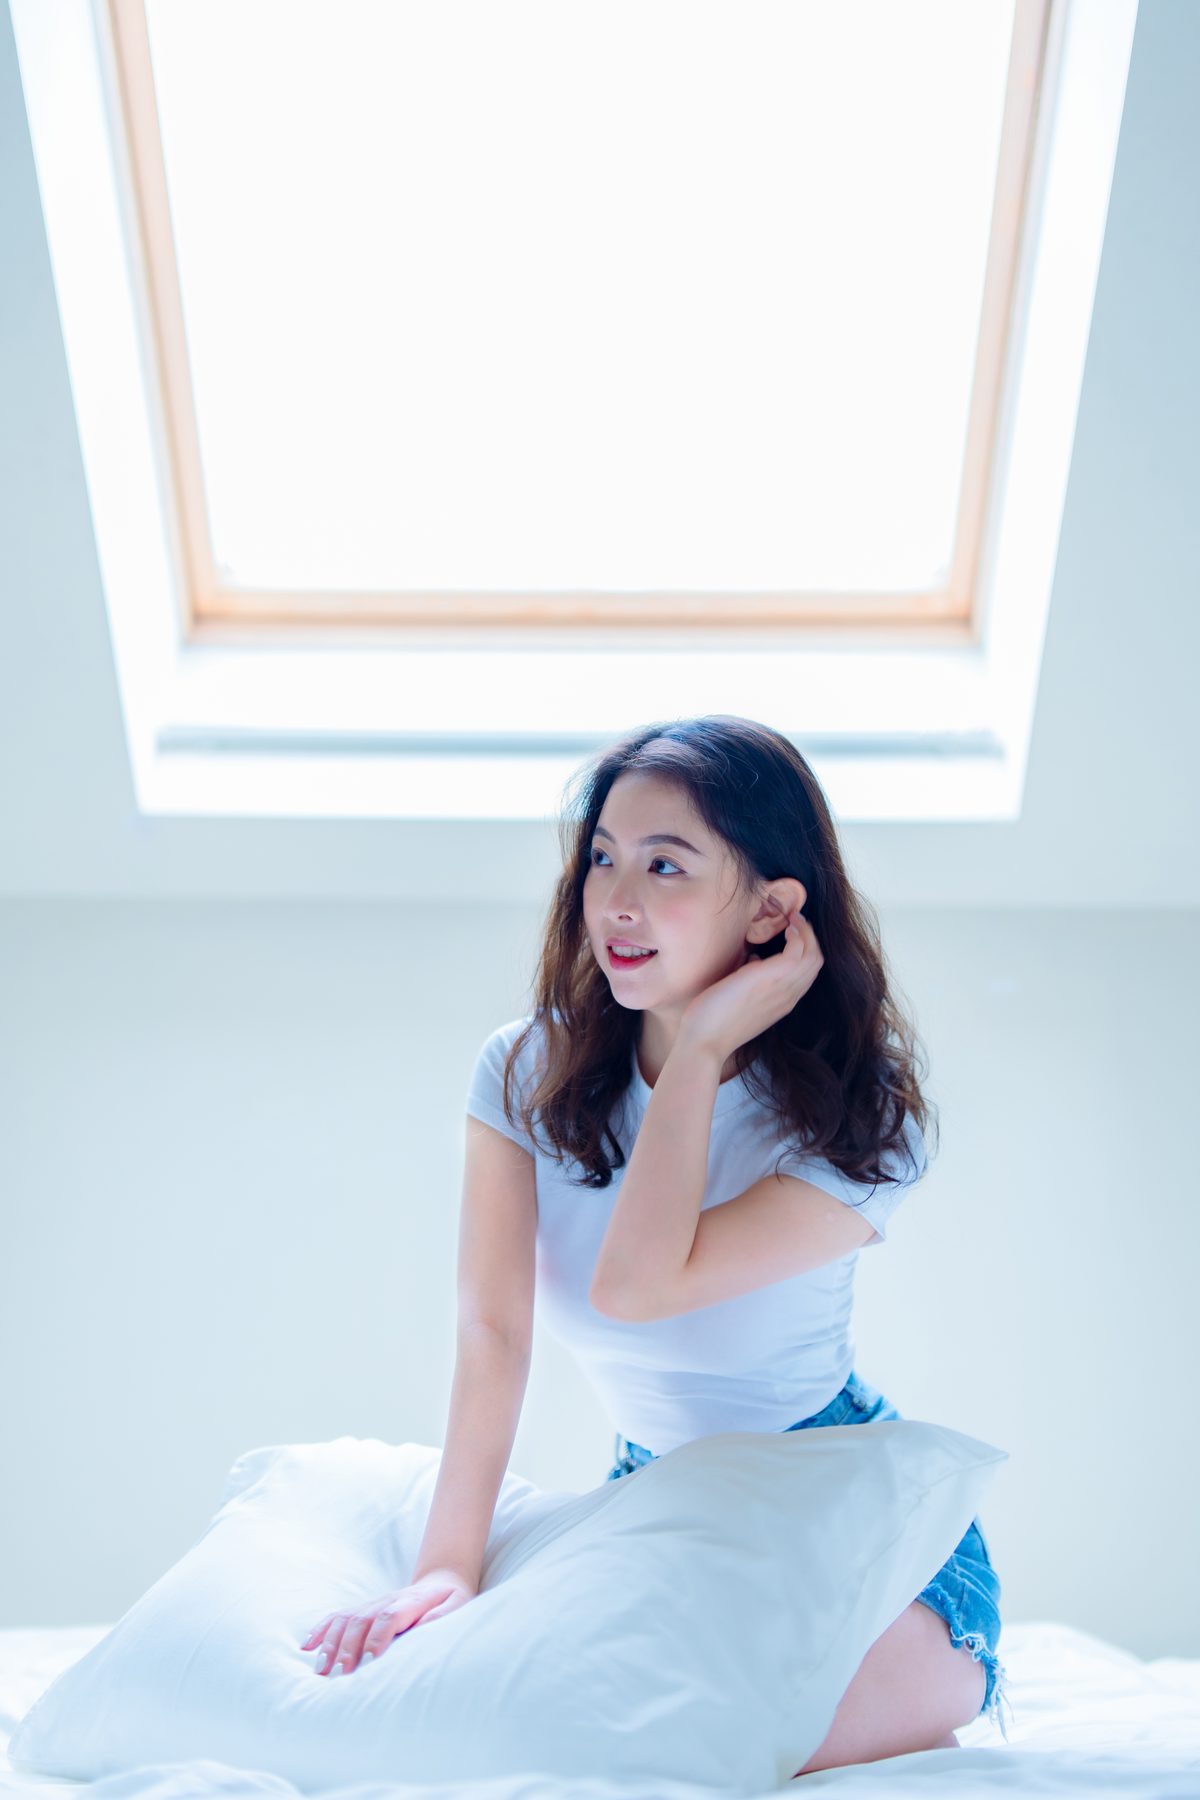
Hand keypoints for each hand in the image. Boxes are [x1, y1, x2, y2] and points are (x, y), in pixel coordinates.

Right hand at [300, 1570, 477, 1675]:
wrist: (440, 1581)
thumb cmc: (450, 1599)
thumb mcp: (457, 1605)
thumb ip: (442, 1617)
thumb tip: (425, 1629)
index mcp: (411, 1602)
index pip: (389, 1616)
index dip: (378, 1637)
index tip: (371, 1661)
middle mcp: (386, 1601)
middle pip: (361, 1619)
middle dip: (349, 1647)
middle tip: (341, 1674)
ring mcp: (371, 1604)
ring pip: (345, 1619)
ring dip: (331, 1643)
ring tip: (321, 1669)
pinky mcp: (363, 1610)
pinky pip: (337, 1616)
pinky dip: (321, 1630)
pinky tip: (307, 1647)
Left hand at [679, 907, 823, 1062]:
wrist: (705, 1040)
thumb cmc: (714, 1020)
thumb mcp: (741, 997)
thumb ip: (752, 980)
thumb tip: (753, 960)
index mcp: (782, 1003)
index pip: (807, 974)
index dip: (805, 950)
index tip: (793, 933)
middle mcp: (788, 996)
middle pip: (816, 962)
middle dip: (810, 937)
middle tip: (796, 920)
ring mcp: (783, 987)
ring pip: (813, 954)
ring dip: (806, 932)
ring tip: (793, 919)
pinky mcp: (773, 977)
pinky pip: (800, 948)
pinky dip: (797, 933)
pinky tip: (785, 926)